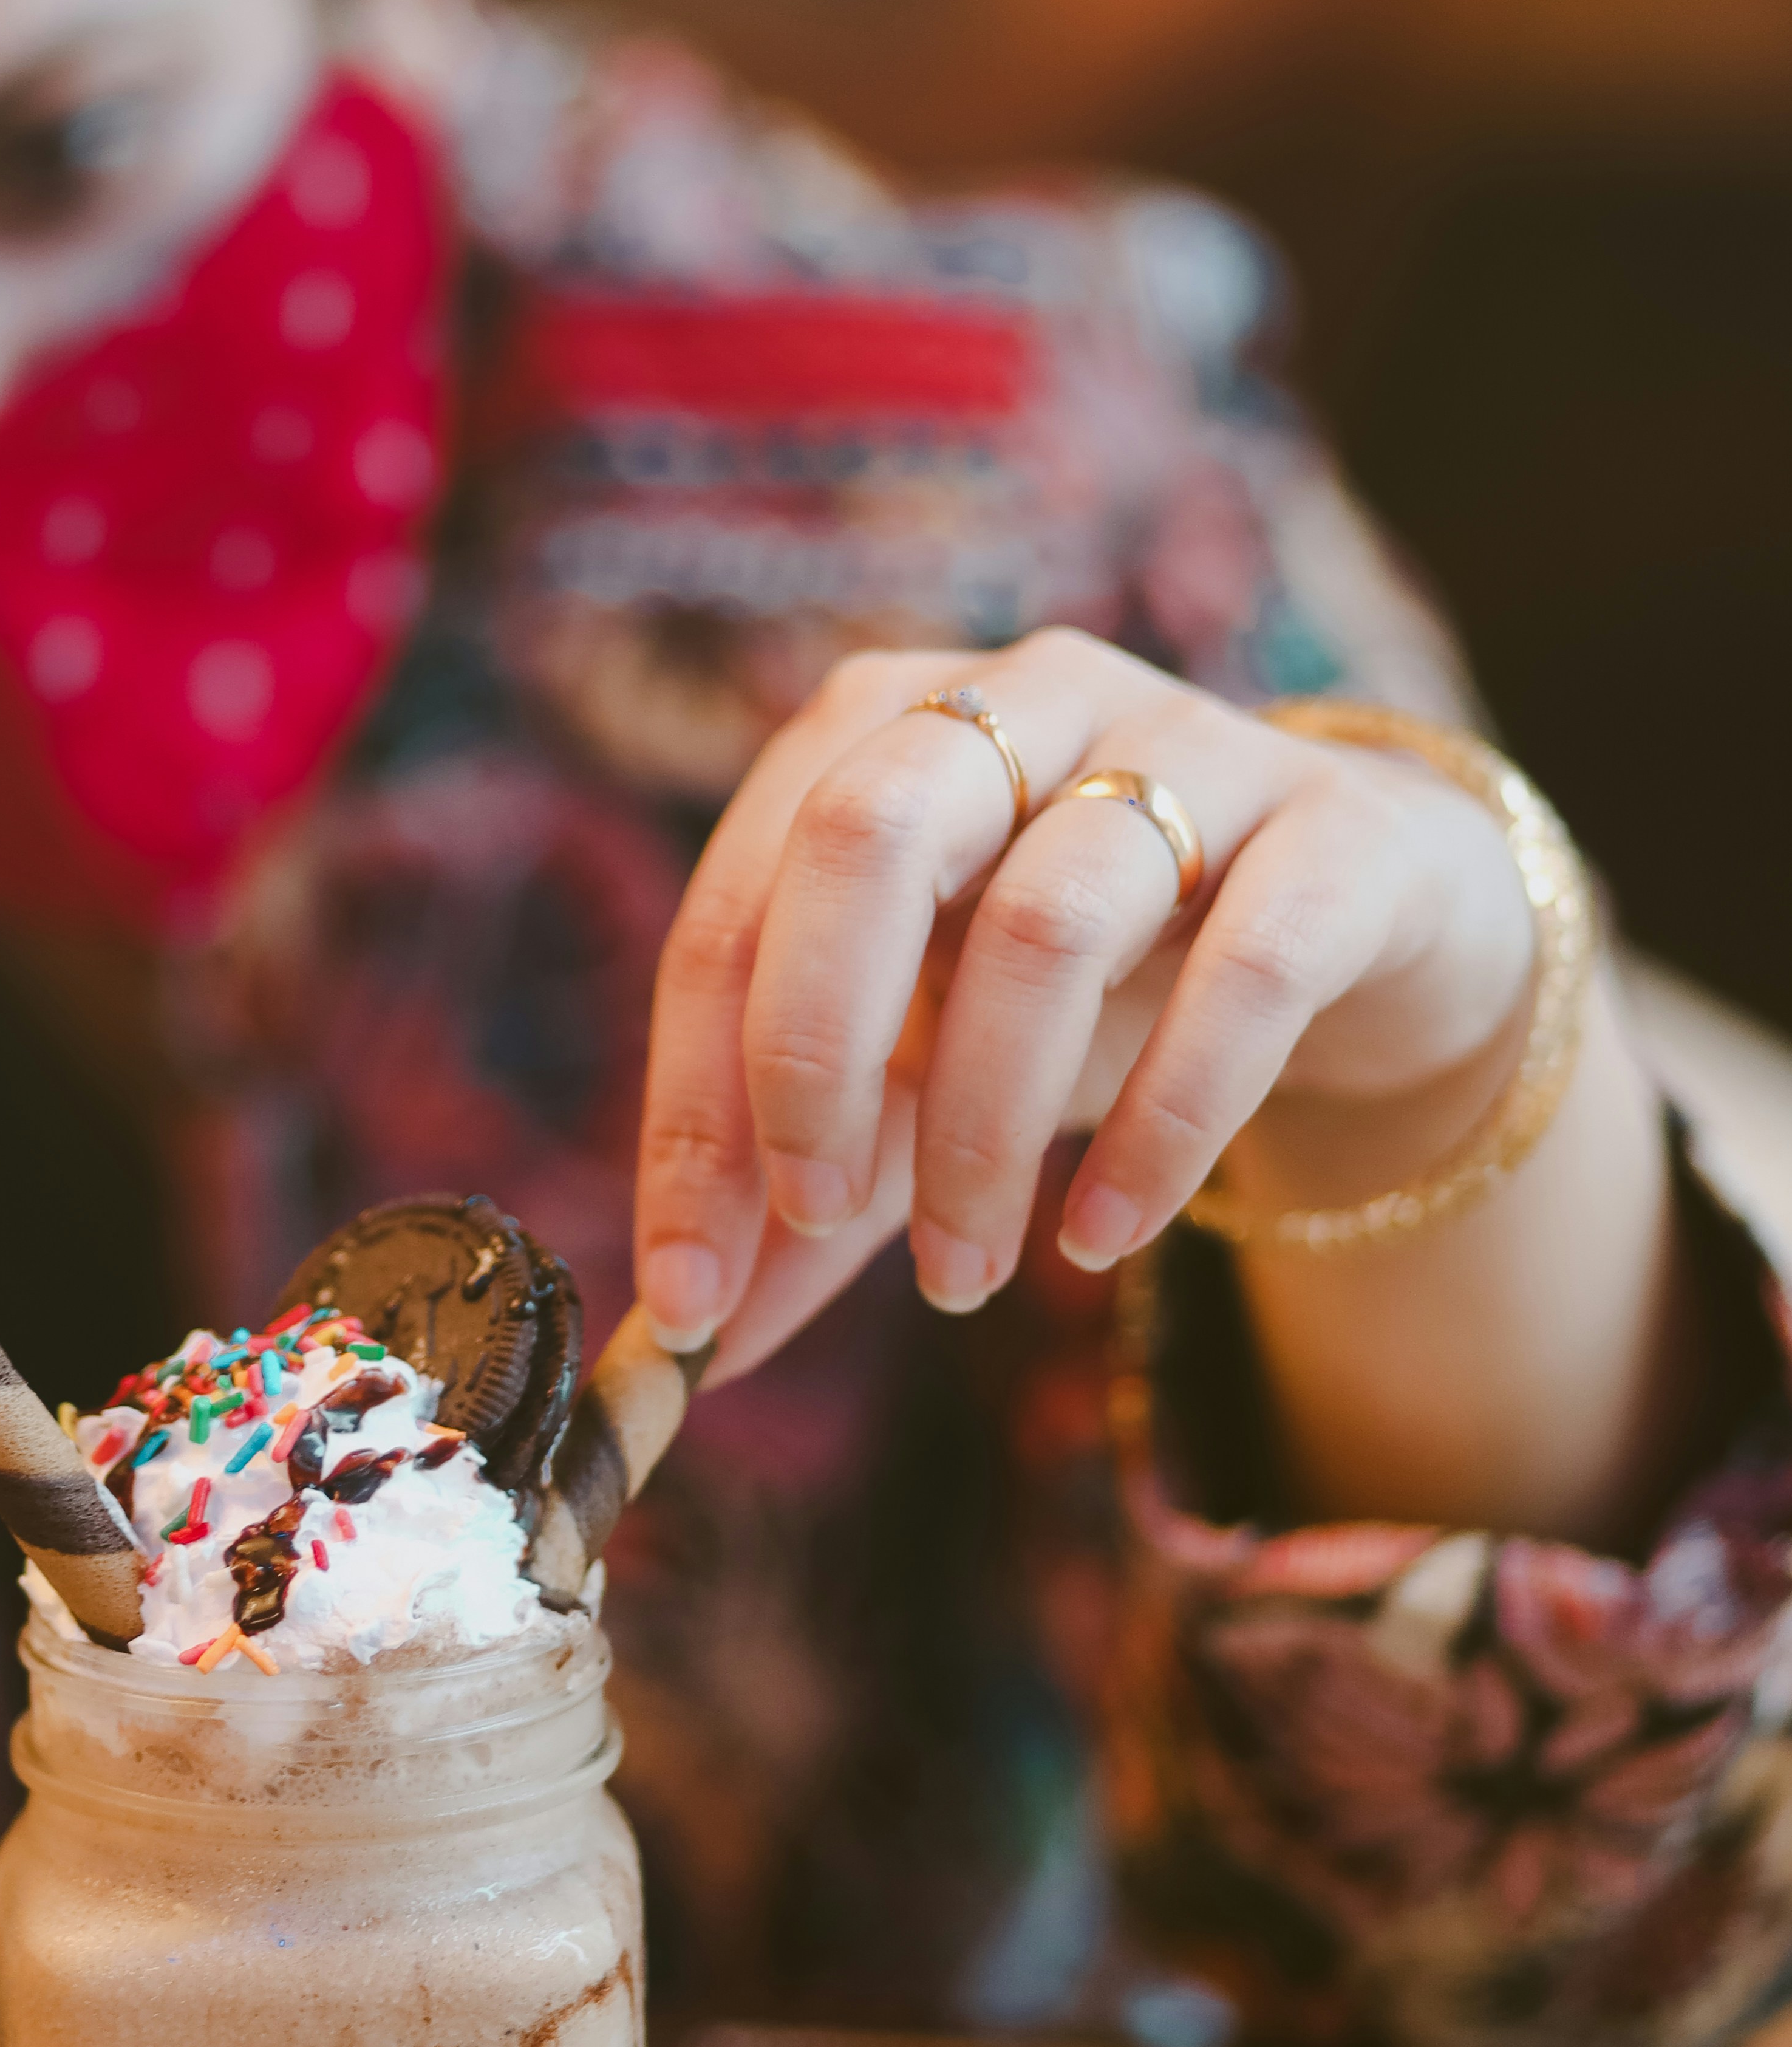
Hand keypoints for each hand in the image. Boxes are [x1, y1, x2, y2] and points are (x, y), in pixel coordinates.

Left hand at [634, 633, 1539, 1379]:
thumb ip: (813, 1197)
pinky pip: (1248, 971)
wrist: (1362, 930)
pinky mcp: (1342, 835)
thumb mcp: (933, 1077)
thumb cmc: (1099, 989)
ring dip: (985, 1125)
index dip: (692, 1106)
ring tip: (965, 1276)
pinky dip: (1166, 1121)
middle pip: (870, 838)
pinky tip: (1104, 1233)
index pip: (734, 911)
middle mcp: (1024, 700)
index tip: (683, 1290)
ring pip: (1052, 918)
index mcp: (880, 733)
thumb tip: (694, 1346)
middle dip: (811, 1051)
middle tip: (813, 1220)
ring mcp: (1193, 746)